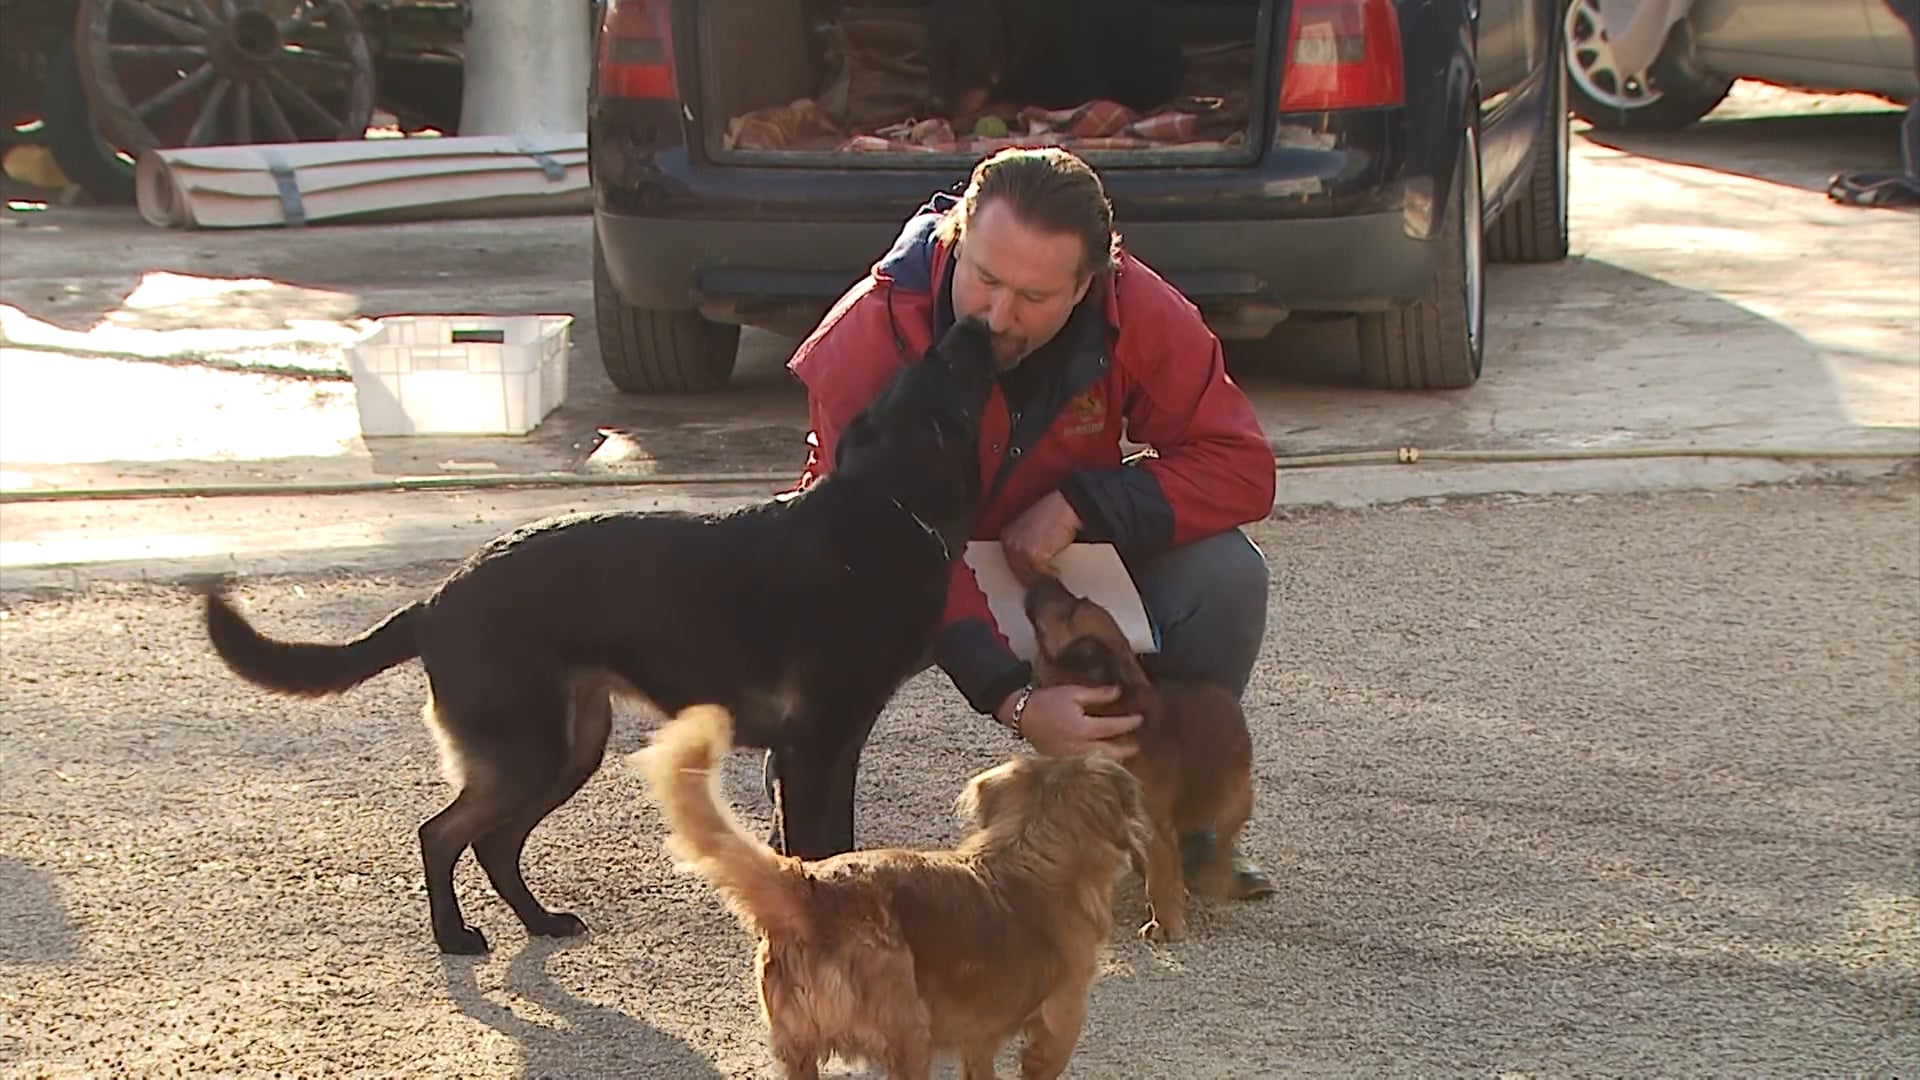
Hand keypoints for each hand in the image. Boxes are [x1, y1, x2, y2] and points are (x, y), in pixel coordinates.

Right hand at [997, 684, 1141, 759]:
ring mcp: (1071, 758)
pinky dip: (1099, 761)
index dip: (1129, 723)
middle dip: (1127, 749)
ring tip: (1126, 752)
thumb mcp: (1073, 693)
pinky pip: (1087, 764)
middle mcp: (1080, 747)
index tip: (1140, 719)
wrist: (1020, 715)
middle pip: (1111, 753)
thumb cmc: (1047, 701)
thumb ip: (1098, 695)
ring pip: (1100, 762)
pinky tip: (1105, 757)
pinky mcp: (1064, 762)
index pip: (1113, 728)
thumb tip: (1119, 693)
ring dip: (1115, 758)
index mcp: (1083, 728)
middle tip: (1139, 744)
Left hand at [1001, 491, 1081, 584]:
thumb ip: (1025, 542)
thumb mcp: (1030, 526)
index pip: (1010, 562)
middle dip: (1031, 578)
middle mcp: (1010, 543)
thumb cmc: (1053, 513)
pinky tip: (1057, 572)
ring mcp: (1020, 551)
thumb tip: (1029, 561)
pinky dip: (1051, 575)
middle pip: (1018, 571)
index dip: (1022, 572)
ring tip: (1051, 579)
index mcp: (1007, 535)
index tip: (1031, 577)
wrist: (1065, 507)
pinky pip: (1041, 574)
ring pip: (1029, 575)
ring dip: (1041, 578)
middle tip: (1042, 583)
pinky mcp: (1034, 556)